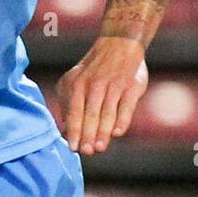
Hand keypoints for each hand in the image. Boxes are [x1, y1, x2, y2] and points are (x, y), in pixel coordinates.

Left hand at [56, 36, 148, 154]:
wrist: (119, 45)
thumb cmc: (93, 70)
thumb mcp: (74, 80)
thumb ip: (68, 102)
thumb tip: (65, 129)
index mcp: (78, 85)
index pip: (74, 112)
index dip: (74, 130)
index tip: (73, 147)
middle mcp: (95, 85)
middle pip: (90, 114)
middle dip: (88, 135)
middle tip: (86, 152)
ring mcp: (115, 86)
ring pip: (108, 113)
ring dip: (103, 131)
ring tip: (100, 148)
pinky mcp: (132, 87)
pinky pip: (127, 106)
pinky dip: (122, 120)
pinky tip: (117, 133)